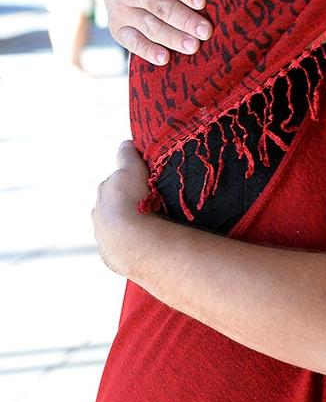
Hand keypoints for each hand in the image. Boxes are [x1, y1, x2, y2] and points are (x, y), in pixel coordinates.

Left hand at [92, 141, 150, 276]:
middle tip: (150, 205)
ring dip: (130, 227)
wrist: (135, 242)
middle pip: (114, 206)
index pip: (115, 182)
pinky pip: (123, 250)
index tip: (143, 184)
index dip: (130, 181)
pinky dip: (133, 246)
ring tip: (152, 227)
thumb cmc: (135, 202)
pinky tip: (147, 244)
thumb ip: (127, 155)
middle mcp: (99, 214)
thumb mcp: (133, 169)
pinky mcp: (112, 258)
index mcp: (104, 192)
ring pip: (117, 229)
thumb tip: (126, 143)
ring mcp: (104, 238)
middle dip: (128, 205)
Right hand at [105, 0, 212, 63]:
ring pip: (149, 25)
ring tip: (193, 46)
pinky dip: (147, 51)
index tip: (202, 2)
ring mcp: (122, 11)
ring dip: (172, 37)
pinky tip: (164, 59)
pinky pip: (132, 42)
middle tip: (205, 31)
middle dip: (184, 19)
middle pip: (160, 5)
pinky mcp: (118, 30)